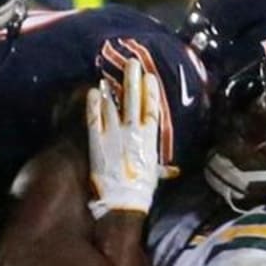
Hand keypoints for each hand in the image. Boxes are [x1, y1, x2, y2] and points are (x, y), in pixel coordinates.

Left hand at [86, 58, 163, 219]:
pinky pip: (94, 120)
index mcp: (149, 139)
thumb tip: (174, 171)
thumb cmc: (142, 190)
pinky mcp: (97, 143)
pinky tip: (91, 93)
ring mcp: (114, 136)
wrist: (124, 201)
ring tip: (107, 76)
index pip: (151, 110)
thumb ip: (162, 168)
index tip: (150, 77)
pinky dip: (93, 106)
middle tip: (132, 63)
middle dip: (133, 81)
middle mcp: (132, 133)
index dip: (150, 92)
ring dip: (111, 90)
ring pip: (113, 107)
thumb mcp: (155, 175)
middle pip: (133, 101)